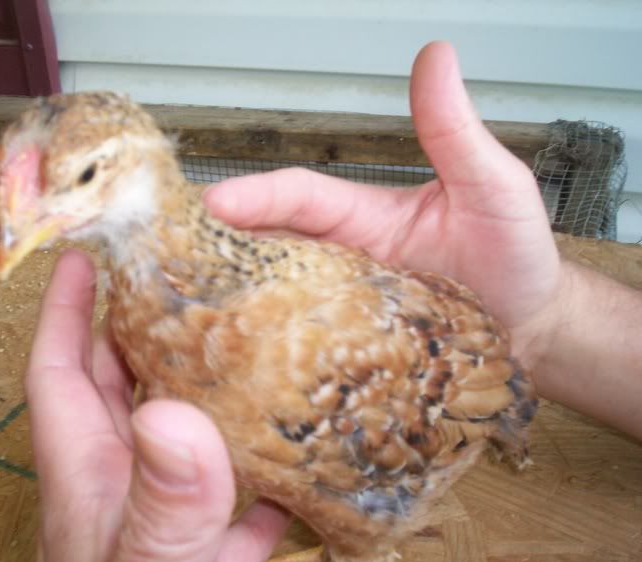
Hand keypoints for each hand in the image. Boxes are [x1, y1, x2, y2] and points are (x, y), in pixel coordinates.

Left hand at [24, 249, 289, 561]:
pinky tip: (307, 453)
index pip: (60, 369)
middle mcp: (121, 488)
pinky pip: (236, 498)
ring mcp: (165, 523)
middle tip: (192, 275)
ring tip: (255, 340)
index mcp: (89, 477)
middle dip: (146, 327)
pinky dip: (265, 472)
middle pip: (123, 387)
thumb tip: (174, 414)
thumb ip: (162, 514)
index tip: (90, 250)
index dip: (66, 307)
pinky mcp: (205, 561)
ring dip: (212, 390)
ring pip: (182, 435)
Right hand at [204, 41, 560, 367]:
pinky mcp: (346, 352)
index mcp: (360, 218)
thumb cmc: (513, 257)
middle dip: (217, 252)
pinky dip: (265, 350)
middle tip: (170, 263)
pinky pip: (298, 347)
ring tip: (186, 315)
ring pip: (272, 300)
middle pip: (266, 249)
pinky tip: (237, 363)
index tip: (215, 202)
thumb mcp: (490, 186)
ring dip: (231, 304)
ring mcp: (340, 308)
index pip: (297, 197)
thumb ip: (454, 132)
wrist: (530, 329)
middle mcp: (339, 260)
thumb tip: (437, 59)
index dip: (256, 197)